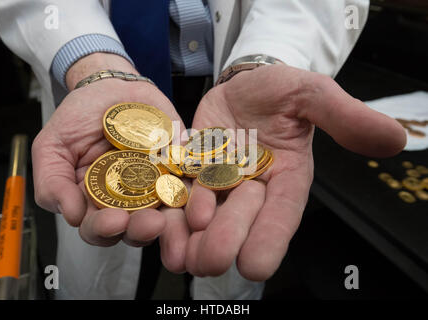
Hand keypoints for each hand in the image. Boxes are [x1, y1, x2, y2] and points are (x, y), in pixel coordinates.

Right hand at [32, 53, 188, 272]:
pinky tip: (193, 194)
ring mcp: (155, 187)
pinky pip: (189, 186)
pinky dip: (192, 193)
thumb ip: (52, 183)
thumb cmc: (79, 118)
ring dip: (169, 220)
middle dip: (140, 230)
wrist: (111, 86)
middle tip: (149, 223)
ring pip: (164, 215)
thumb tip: (72, 215)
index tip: (114, 220)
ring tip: (168, 214)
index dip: (104, 230)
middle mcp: (126, 201)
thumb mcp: (52, 146)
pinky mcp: (179, 170)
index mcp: (94, 201)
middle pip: (134, 229)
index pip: (98, 228)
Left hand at [185, 64, 405, 280]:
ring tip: (177, 249)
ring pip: (203, 224)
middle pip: (238, 225)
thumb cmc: (279, 90)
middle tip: (208, 252)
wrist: (242, 86)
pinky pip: (176, 202)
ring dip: (189, 240)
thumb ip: (344, 117)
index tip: (256, 266)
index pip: (281, 217)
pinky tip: (156, 226)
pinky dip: (166, 217)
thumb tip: (396, 138)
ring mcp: (218, 188)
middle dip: (223, 240)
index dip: (269, 241)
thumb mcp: (311, 95)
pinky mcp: (190, 177)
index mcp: (286, 181)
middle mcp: (252, 192)